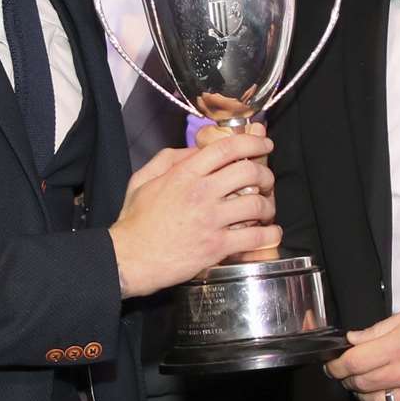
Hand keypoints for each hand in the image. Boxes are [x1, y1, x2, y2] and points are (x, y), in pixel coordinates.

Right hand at [110, 132, 280, 297]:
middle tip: (266, 180)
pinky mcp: (216, 246)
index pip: (226, 148)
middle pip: (249, 172)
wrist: (129, 258)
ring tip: (266, 210)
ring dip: (268, 205)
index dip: (252, 142)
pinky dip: (270, 234)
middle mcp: (201, 193)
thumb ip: (169, 159)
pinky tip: (270, 233)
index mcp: (184, 174)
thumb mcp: (144, 179)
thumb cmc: (135, 221)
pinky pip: (255, 237)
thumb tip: (196, 150)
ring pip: (257, 204)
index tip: (264, 143)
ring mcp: (210, 220)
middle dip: (265, 174)